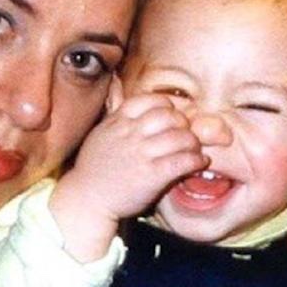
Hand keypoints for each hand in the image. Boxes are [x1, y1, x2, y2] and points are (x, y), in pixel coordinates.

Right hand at [51, 81, 207, 261]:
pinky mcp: (152, 175)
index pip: (151, 100)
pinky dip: (197, 160)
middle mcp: (130, 134)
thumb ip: (115, 114)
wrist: (87, 199)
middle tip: (185, 135)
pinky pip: (183, 161)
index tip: (171, 116)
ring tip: (194, 150)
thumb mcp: (100, 134)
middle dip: (183, 124)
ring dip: (193, 143)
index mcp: (118, 121)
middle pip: (170, 116)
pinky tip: (199, 163)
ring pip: (181, 137)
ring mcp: (141, 154)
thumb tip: (118, 86)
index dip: (167, 106)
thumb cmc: (94, 169)